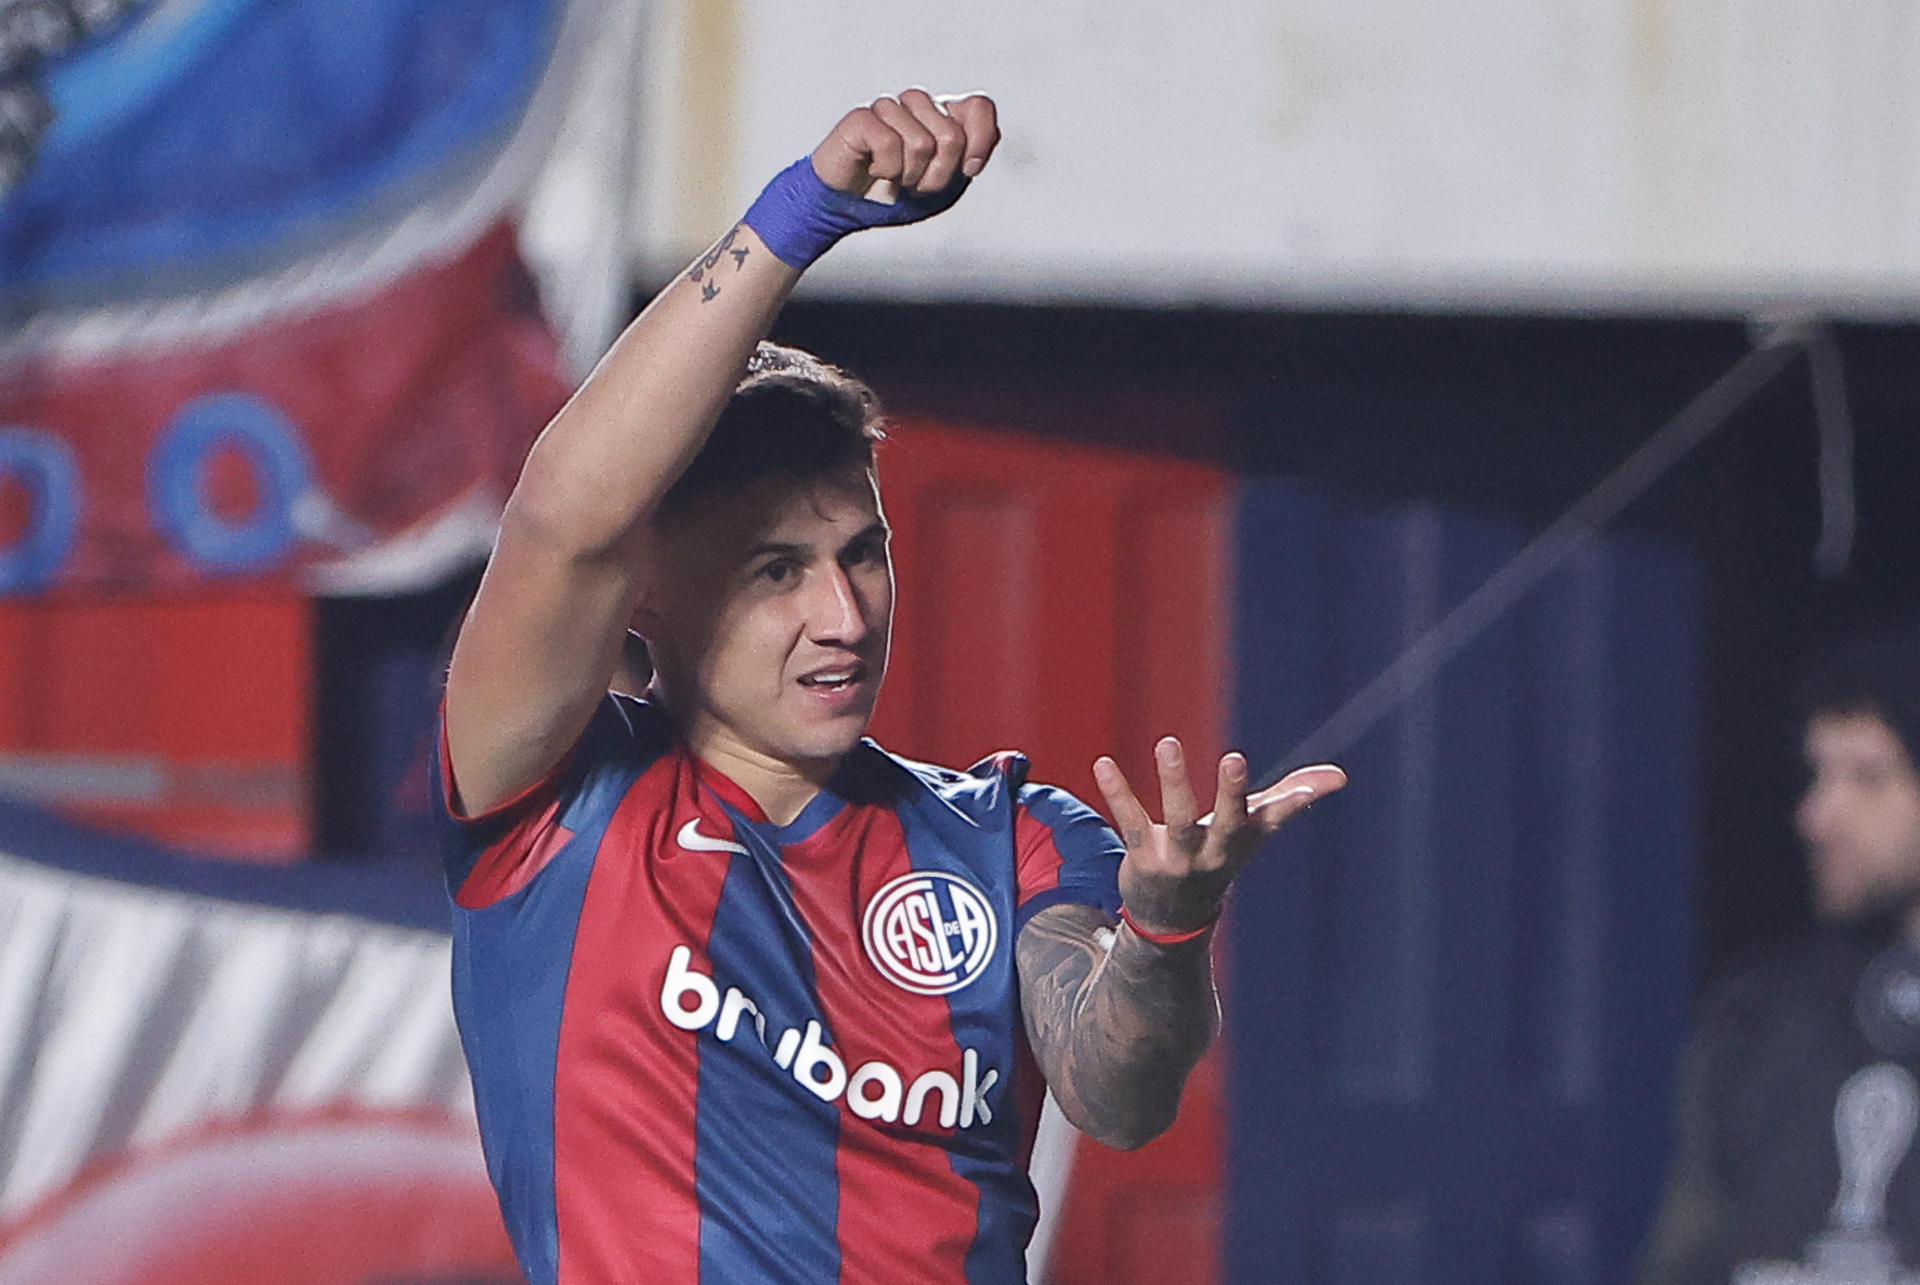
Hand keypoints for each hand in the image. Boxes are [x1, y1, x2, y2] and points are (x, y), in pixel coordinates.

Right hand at [811, 88, 998, 201]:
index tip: (969, 170)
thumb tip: (985, 138)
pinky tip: (876, 170)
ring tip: (895, 178)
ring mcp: (889, 108)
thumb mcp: (944, 188)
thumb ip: (968, 160)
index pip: (979, 107)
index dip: (980, 141)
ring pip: (921, 143)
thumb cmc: (893, 196)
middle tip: (916, 184)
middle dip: (937, 176)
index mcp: (942, 117)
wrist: (846, 210)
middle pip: (952, 136)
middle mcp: (918, 107)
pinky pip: (889, 144)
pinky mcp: (862, 118)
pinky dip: (885, 170)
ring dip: (909, 176)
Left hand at [1094, 738, 1346, 936]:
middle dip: (1232, 793)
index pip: (1270, 820)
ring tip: (1168, 742)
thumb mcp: (1254, 829)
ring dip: (1175, 781)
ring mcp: (1179, 858)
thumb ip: (1292, 798)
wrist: (1174, 918)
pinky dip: (1118, 792)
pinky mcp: (1144, 857)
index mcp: (1243, 841)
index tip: (1315, 787)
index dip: (1294, 804)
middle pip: (1227, 822)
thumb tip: (1340, 777)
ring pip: (1178, 818)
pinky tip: (1103, 764)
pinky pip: (1131, 821)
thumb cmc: (1219, 856)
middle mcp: (1215, 852)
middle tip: (1236, 760)